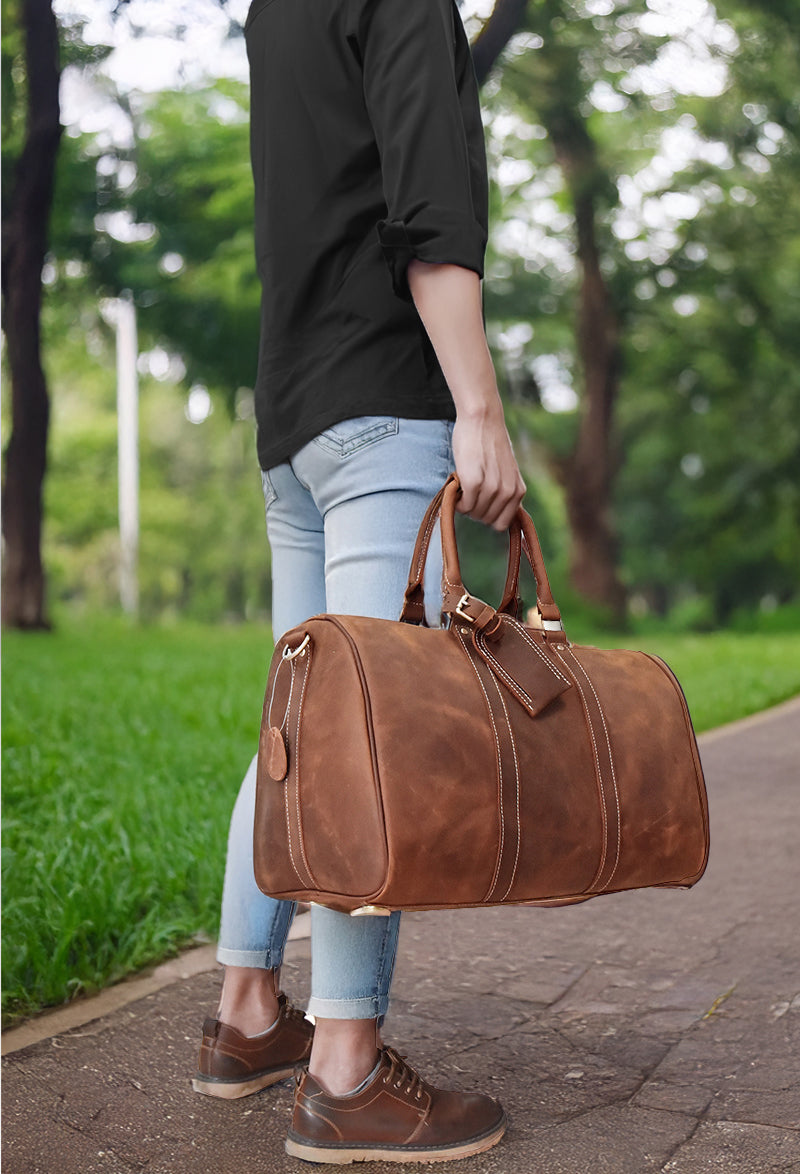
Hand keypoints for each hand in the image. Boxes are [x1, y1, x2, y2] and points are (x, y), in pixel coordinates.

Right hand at [451, 402, 525, 531]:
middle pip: (486, 520)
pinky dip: (457, 500)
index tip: (480, 502)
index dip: (488, 516)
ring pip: (473, 514)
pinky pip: (463, 506)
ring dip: (465, 503)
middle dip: (475, 509)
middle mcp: (508, 492)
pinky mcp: (474, 481)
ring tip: (465, 483)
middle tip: (470, 489)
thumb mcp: (506, 472)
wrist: (483, 419)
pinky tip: (458, 484)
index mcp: (518, 491)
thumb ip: (505, 493)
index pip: (501, 524)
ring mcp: (492, 488)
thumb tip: (499, 522)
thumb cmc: (491, 444)